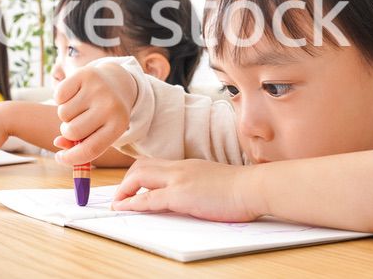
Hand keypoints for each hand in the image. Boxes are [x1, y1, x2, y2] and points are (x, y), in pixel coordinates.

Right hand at [52, 63, 136, 165]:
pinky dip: (61, 99)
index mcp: (118, 125)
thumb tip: (58, 144)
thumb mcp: (102, 130)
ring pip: (63, 114)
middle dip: (68, 132)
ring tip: (79, 107)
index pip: (91, 149)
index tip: (60, 158)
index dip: (71, 159)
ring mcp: (97, 89)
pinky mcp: (85, 74)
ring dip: (66, 115)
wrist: (118, 81)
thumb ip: (81, 144)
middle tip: (75, 123)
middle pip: (73, 132)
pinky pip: (59, 96)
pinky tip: (74, 95)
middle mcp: (110, 106)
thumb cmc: (106, 113)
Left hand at [111, 158, 264, 222]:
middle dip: (126, 181)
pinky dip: (132, 203)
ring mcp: (179, 180)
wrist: (254, 187)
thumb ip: (197, 184)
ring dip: (124, 190)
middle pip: (141, 166)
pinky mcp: (181, 195)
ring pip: (139, 176)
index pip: (154, 164)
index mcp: (187, 165)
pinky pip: (149, 198)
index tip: (131, 187)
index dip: (138, 175)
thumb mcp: (212, 181)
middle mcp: (179, 168)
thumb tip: (189, 196)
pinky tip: (124, 208)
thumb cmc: (241, 189)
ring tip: (118, 203)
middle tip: (120, 196)